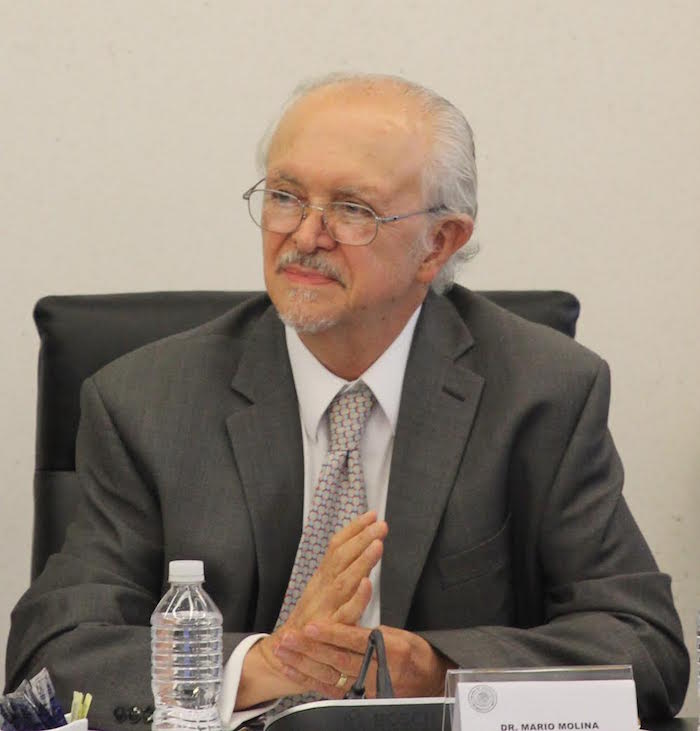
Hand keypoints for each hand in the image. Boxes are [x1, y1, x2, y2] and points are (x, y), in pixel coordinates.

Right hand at [235, 512, 387, 707]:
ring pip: (344, 580)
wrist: (285, 654)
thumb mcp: (322, 589)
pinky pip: (345, 613)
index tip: (372, 514)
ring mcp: (325, 607)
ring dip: (361, 561)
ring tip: (378, 545)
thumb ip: (340, 569)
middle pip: (340, 557)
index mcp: (322, 576)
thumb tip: (363, 544)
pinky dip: (356, 598)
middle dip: (361, 538)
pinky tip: (367, 584)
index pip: (337, 546)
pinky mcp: (329, 630)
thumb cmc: (312, 619)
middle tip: (380, 524)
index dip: (354, 529)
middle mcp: (322, 587)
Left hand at [274, 622, 454, 698]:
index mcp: (389, 650)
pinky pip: (329, 689)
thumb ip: (375, 630)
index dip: (331, 633)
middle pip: (337, 660)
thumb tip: (353, 619)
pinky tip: (294, 669)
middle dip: (310, 648)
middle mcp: (376, 671)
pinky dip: (308, 679)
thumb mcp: (402, 635)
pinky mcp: (358, 697)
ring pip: (329, 676)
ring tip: (284, 650)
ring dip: (303, 663)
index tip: (312, 625)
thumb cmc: (415, 655)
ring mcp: (366, 688)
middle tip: (290, 637)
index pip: (354, 640)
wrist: (428, 683)